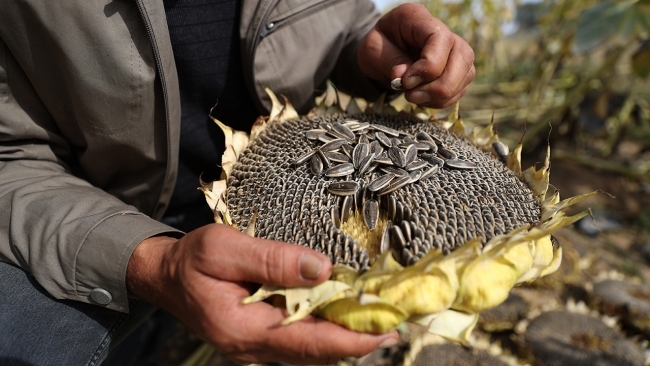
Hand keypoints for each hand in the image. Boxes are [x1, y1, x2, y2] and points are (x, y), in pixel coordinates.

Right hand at [126, 224, 397, 364]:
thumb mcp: (225, 249)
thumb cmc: (192, 260)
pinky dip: (328, 330)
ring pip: (312, 349)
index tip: (386, 330)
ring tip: (381, 319)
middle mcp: (254, 347)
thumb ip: (272, 260)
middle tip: (396, 323)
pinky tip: (346, 315)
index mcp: (243, 329)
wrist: (165, 276)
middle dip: (359, 340)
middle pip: (316, 351)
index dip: (351, 338)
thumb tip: (321, 268)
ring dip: (347, 336)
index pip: (308, 341)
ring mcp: (257, 346)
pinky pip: (302, 340)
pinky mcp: (261, 338)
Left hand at [358, 3, 475, 107]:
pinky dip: (442, 100)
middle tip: (411, 95)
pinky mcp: (456, 69)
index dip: (429, 66)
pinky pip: (460, 88)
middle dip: (439, 86)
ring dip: (440, 95)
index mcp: (418, 18)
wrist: (380, 55)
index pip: (440, 39)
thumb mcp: (372, 51)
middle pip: (463, 57)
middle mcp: (443, 31)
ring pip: (466, 74)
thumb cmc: (376, 47)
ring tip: (413, 97)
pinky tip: (422, 98)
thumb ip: (389, 61)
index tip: (406, 82)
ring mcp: (453, 50)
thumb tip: (406, 79)